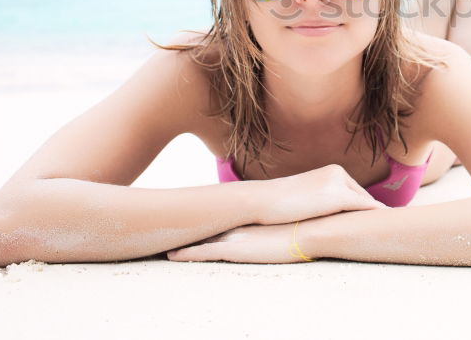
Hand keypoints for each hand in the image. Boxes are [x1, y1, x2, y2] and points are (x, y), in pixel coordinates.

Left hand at [166, 223, 311, 263]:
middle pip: (205, 223)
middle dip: (187, 224)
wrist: (310, 230)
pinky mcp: (233, 250)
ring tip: (160, 241)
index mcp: (249, 216)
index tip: (192, 216)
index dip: (205, 216)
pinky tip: (170, 256)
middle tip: (166, 224)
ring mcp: (234, 235)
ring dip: (181, 240)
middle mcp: (237, 223)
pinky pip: (202, 253)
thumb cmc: (307, 226)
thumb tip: (287, 221)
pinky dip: (186, 255)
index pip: (221, 214)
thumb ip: (282, 221)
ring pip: (199, 238)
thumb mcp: (290, 222)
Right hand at [248, 163, 386, 224]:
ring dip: (375, 215)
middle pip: (362, 197)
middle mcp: (338, 172)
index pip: (353, 191)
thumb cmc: (279, 203)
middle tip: (386, 225)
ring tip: (388, 226)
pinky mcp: (339, 197)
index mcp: (331, 171)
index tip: (375, 219)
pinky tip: (386, 222)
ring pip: (365, 203)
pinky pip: (364, 207)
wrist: (264, 200)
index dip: (363, 208)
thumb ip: (322, 199)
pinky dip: (375, 214)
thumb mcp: (305, 195)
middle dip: (371, 212)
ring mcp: (339, 183)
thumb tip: (329, 213)